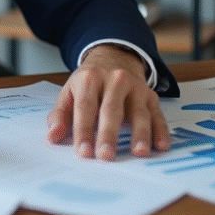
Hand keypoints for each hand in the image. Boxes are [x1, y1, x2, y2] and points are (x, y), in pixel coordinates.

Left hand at [46, 44, 170, 161]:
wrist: (114, 58)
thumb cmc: (89, 82)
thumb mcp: (70, 92)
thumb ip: (60, 115)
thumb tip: (53, 136)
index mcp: (90, 79)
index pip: (86, 107)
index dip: (84, 130)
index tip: (84, 152)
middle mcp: (114, 80)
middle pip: (111, 110)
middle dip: (108, 134)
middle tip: (106, 156)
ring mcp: (135, 87)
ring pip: (138, 112)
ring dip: (140, 133)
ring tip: (139, 152)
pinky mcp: (150, 95)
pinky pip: (157, 114)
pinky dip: (161, 131)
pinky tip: (161, 146)